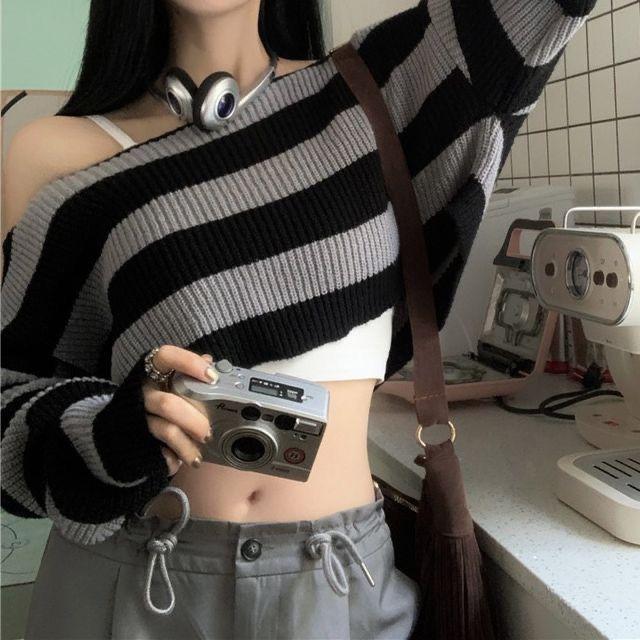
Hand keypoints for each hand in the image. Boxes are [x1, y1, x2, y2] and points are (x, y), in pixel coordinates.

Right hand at [142, 345, 218, 475]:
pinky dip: (173, 459)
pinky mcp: (139, 441)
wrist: (122, 432)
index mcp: (152, 372)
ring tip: (198, 455)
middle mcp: (143, 393)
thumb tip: (210, 361)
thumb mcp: (170, 381)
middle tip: (208, 431)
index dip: (189, 363)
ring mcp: (139, 418)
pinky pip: (159, 452)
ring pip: (166, 431)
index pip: (165, 357)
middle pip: (167, 404)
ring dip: (186, 445)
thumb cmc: (158, 400)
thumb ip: (189, 372)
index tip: (211, 377)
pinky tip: (181, 461)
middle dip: (193, 420)